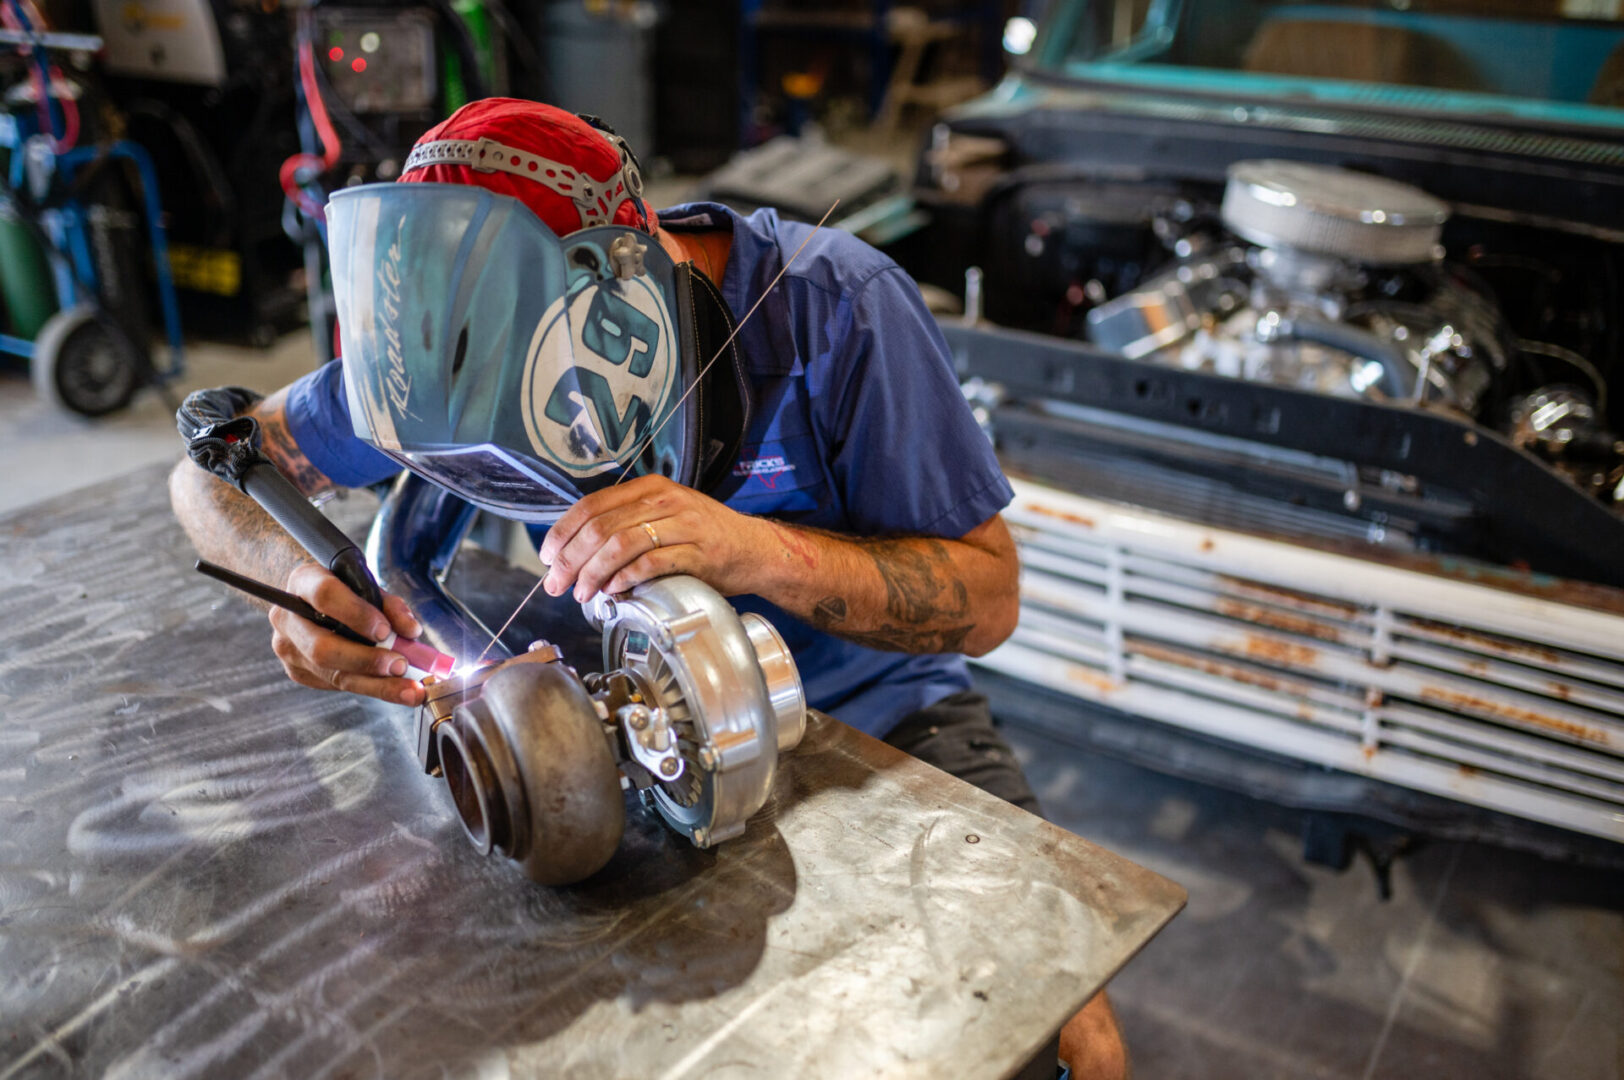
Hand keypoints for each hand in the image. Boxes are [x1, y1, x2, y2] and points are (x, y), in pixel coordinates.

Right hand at [269, 563, 426, 705]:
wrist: (311, 603)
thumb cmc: (344, 592)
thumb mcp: (368, 587)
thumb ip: (391, 606)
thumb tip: (410, 631)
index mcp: (303, 582)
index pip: (325, 596)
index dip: (356, 614)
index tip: (385, 630)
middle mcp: (287, 618)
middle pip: (322, 648)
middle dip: (366, 660)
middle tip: (400, 665)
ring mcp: (289, 648)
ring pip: (332, 674)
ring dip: (376, 685)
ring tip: (408, 689)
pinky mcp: (298, 672)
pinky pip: (336, 684)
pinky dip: (369, 687)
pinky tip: (393, 688)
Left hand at [538, 475, 767, 601]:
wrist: (754, 549)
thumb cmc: (705, 537)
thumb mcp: (665, 515)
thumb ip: (627, 523)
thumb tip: (578, 551)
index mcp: (650, 488)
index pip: (592, 505)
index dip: (563, 532)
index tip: (548, 556)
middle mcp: (664, 500)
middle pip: (601, 527)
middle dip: (571, 559)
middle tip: (557, 583)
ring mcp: (683, 525)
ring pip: (620, 545)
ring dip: (593, 573)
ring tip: (582, 593)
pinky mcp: (697, 553)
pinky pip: (649, 564)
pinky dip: (624, 579)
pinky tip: (614, 590)